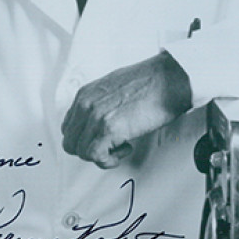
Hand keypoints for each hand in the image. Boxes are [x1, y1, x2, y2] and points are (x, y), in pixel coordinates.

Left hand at [61, 52, 192, 167]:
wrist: (169, 78)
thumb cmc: (150, 82)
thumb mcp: (113, 87)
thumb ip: (98, 104)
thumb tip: (96, 124)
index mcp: (84, 94)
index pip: (68, 128)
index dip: (86, 138)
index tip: (103, 138)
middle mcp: (86, 105)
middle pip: (71, 143)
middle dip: (91, 150)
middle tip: (112, 145)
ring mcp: (96, 116)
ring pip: (82, 152)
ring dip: (103, 155)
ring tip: (123, 144)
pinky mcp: (109, 128)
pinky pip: (96, 156)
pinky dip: (110, 159)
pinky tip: (128, 147)